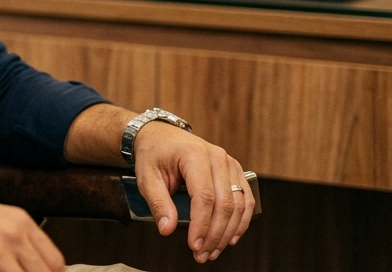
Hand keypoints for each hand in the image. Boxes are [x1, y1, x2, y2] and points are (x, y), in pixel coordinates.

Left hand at [133, 122, 255, 263]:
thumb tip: (168, 229)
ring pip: (238, 204)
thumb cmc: (153, 154)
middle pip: (224, 203)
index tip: (194, 245)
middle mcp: (217, 157)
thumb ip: (158, 203)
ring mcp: (229, 162)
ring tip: (213, 251)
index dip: (202, 225)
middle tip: (202, 254)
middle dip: (215, 234)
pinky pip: (245, 198)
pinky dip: (241, 221)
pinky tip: (230, 237)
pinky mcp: (234, 170)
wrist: (161, 136)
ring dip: (228, 232)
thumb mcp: (146, 177)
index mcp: (194, 155)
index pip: (204, 196)